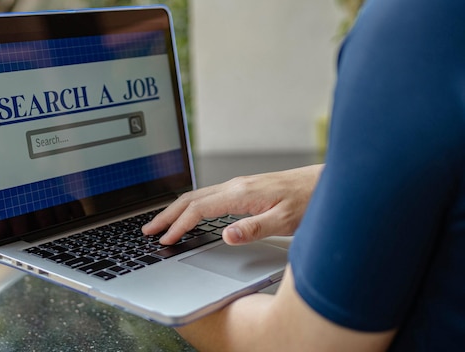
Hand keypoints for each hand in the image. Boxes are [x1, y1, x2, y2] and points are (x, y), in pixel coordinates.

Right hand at [142, 164, 322, 244]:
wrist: (324, 184)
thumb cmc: (308, 201)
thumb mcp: (286, 221)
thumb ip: (255, 229)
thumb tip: (227, 236)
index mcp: (241, 194)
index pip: (198, 210)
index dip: (178, 225)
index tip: (164, 240)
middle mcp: (235, 186)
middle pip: (190, 199)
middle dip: (166, 215)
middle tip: (147, 230)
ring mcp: (238, 186)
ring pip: (197, 196)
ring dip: (175, 210)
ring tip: (161, 224)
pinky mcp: (243, 189)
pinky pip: (207, 196)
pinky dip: (191, 206)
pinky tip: (190, 215)